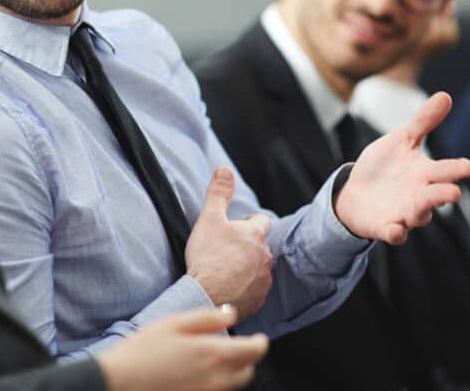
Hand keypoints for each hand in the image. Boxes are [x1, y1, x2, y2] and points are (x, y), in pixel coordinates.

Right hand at [97, 306, 268, 390]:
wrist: (119, 382)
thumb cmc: (143, 350)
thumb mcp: (174, 323)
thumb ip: (207, 318)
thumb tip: (232, 314)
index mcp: (212, 353)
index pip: (254, 351)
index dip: (261, 343)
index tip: (259, 337)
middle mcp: (215, 378)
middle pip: (248, 372)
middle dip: (249, 358)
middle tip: (241, 347)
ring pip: (234, 386)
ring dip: (235, 372)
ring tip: (221, 359)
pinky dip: (219, 383)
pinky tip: (202, 373)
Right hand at [184, 167, 273, 319]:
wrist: (205, 295)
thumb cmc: (207, 256)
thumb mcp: (209, 218)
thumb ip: (219, 192)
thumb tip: (225, 169)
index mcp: (255, 234)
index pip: (262, 221)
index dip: (251, 221)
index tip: (239, 225)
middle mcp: (265, 256)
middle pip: (261, 246)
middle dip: (249, 246)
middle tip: (228, 249)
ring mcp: (263, 279)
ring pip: (260, 268)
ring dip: (249, 267)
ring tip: (228, 270)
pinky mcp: (259, 300)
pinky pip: (256, 290)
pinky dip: (246, 287)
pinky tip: (230, 288)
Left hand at [334, 91, 469, 244]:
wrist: (356, 191)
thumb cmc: (384, 165)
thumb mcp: (401, 140)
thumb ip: (423, 121)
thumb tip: (446, 95)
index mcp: (425, 173)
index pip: (444, 171)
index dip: (455, 170)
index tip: (468, 166)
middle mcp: (419, 196)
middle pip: (436, 195)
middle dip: (444, 194)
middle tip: (454, 192)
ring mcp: (404, 213)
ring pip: (418, 215)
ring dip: (422, 212)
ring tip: (424, 206)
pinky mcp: (385, 227)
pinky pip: (393, 233)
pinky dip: (395, 233)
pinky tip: (396, 230)